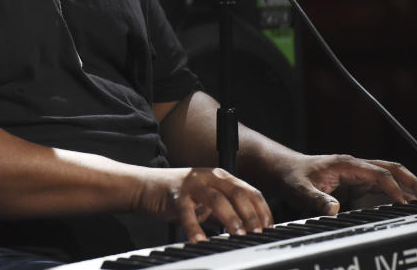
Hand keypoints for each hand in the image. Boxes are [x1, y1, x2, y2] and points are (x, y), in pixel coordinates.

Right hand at [135, 167, 272, 241]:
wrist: (147, 186)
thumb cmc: (179, 195)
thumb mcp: (208, 198)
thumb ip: (226, 208)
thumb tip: (249, 227)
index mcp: (221, 176)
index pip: (249, 191)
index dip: (262, 209)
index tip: (269, 227)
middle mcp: (209, 177)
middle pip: (237, 193)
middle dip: (251, 214)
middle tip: (258, 233)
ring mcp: (192, 185)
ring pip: (217, 199)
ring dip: (230, 218)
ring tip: (237, 235)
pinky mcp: (176, 196)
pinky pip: (187, 212)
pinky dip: (195, 227)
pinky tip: (200, 239)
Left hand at [278, 154, 416, 215]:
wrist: (284, 170)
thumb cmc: (293, 176)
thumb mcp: (300, 190)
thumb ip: (317, 200)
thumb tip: (335, 209)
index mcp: (347, 165)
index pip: (379, 174)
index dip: (394, 189)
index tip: (405, 204)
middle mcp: (355, 167)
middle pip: (391, 169)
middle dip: (412, 181)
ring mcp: (357, 174)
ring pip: (389, 176)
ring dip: (409, 186)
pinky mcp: (355, 183)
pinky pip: (381, 186)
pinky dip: (397, 193)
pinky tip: (407, 203)